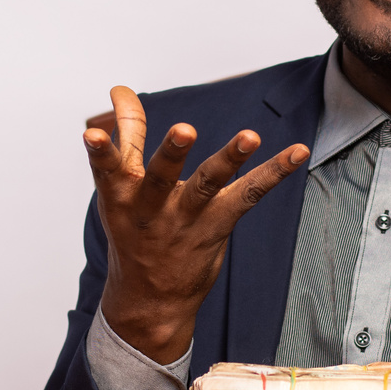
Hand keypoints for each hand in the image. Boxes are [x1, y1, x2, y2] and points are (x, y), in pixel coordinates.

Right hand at [85, 86, 308, 364]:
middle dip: (171, 153)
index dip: (100, 151)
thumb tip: (121, 89)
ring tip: (249, 136)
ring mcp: (185, 219)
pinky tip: (298, 152)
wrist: (150, 300)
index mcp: (120, 195)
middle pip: (160, 177)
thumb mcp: (121, 188)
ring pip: (207, 186)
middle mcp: (151, 208)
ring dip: (228, 159)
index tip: (92, 134)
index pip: (108, 168)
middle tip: (184, 130)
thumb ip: (127, 135)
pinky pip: (248, 196)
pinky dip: (273, 172)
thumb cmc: (134, 231)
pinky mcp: (217, 225)